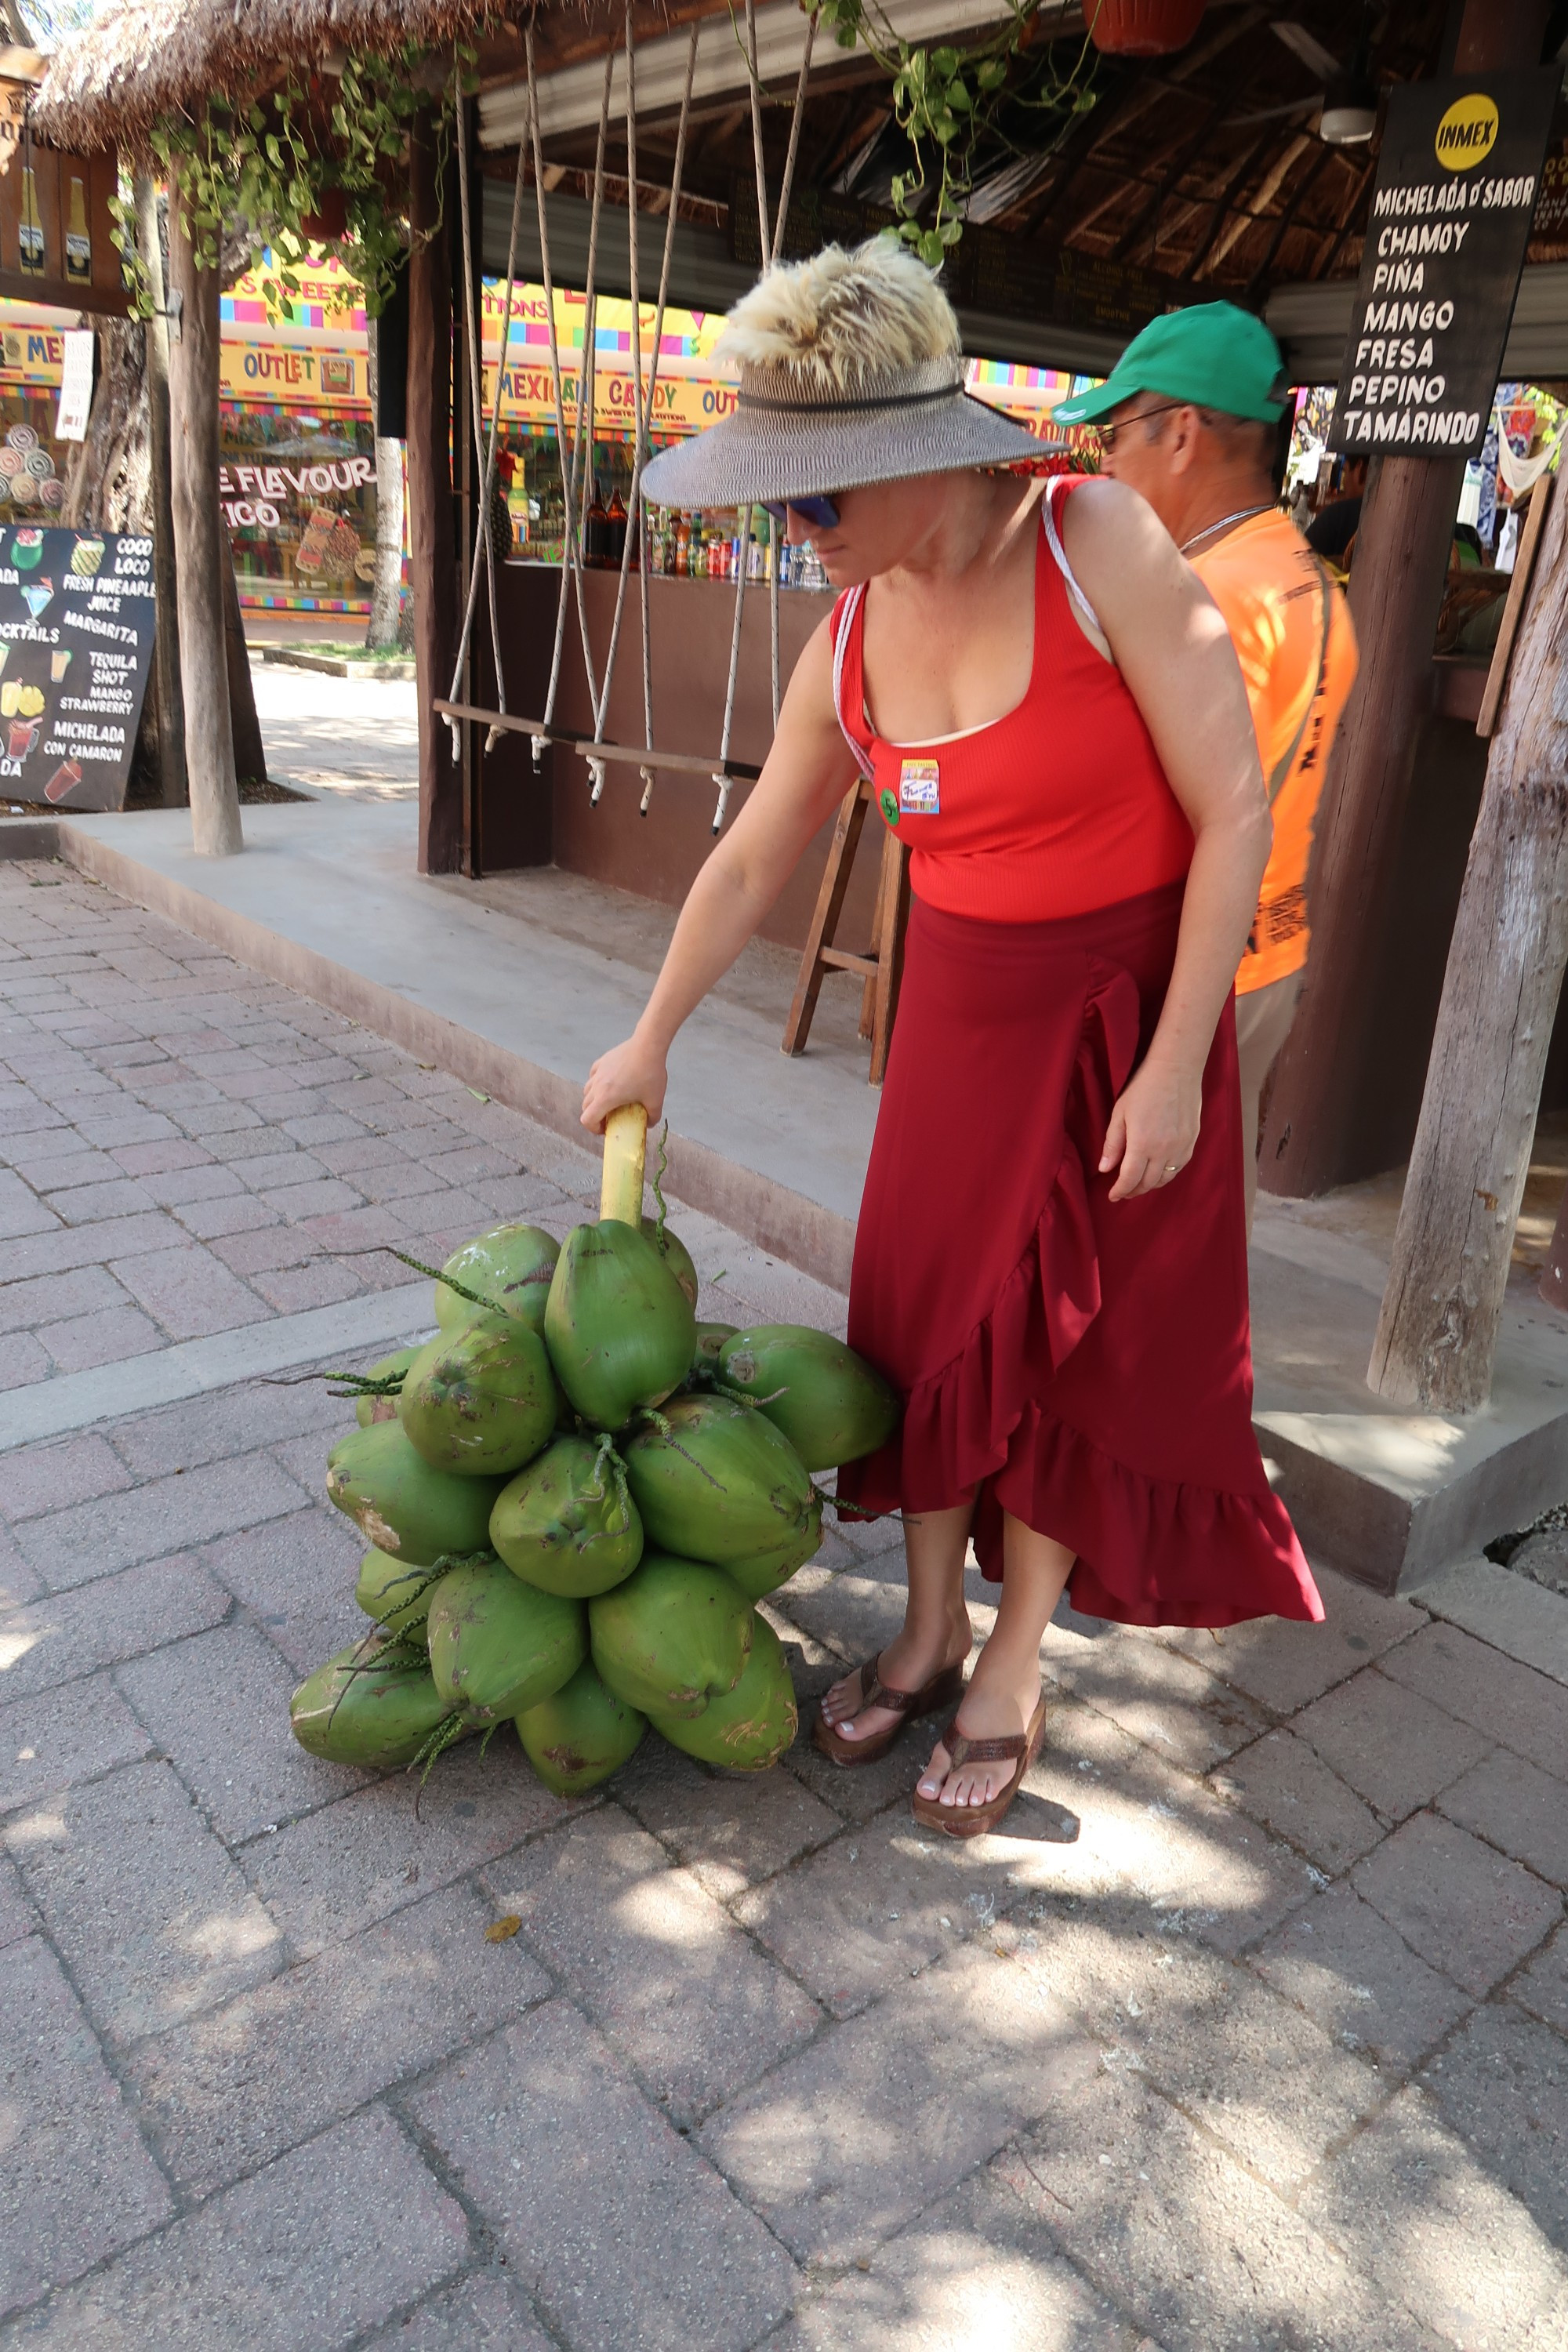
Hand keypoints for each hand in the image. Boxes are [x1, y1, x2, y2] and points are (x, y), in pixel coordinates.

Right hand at [581, 1035, 667, 1134]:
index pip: (587, 1119)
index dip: (593, 1129)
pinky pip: (593, 1077)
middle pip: (585, 1106)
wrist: (648, 1046)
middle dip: (595, 1115)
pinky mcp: (602, 1061)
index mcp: (606, 1098)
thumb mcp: (655, 1101)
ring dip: (594, 1100)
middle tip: (610, 1117)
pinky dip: (597, 1084)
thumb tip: (648, 1124)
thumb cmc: (651, 1074)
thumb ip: (652, 1117)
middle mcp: (597, 1086)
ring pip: (587, 1091)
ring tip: (610, 1101)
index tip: (606, 1128)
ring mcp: (598, 1072)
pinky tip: (610, 1083)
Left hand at [1099, 1058, 1200, 1201]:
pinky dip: (1167, 1175)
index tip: (1112, 1196)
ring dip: (1150, 1185)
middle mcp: (1164, 1150)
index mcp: (1142, 1144)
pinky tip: (1158, 1172)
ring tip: (1139, 1184)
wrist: (1176, 1070)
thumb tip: (1104, 1169)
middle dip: (1133, 1191)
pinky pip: (1179, 1168)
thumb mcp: (1120, 1114)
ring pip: (1165, 1179)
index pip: (1129, 1178)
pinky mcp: (1192, 1141)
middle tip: (1124, 1191)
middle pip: (1148, 1183)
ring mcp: (1181, 1147)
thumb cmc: (1143, 1088)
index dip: (1120, 1191)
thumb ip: (1112, 1144)